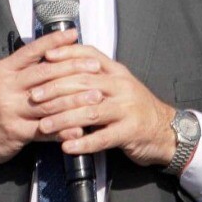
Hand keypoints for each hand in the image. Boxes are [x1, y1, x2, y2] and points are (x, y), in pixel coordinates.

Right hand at [0, 29, 102, 183]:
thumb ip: (22, 69)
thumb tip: (50, 53)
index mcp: (5, 70)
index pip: (33, 50)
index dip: (55, 41)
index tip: (75, 34)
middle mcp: (7, 87)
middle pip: (46, 74)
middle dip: (74, 68)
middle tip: (96, 66)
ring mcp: (11, 110)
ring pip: (50, 102)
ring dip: (76, 100)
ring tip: (97, 97)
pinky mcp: (16, 132)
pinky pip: (45, 130)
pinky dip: (64, 129)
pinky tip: (80, 128)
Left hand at [29, 44, 177, 167]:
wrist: (167, 130)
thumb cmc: (135, 107)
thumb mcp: (118, 85)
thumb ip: (95, 76)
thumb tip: (61, 66)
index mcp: (117, 72)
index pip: (89, 56)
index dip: (66, 55)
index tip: (45, 58)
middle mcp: (122, 87)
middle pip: (84, 84)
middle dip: (56, 90)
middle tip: (34, 97)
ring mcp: (127, 109)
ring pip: (90, 111)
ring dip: (64, 119)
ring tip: (44, 126)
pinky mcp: (130, 132)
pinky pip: (103, 138)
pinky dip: (83, 142)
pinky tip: (66, 146)